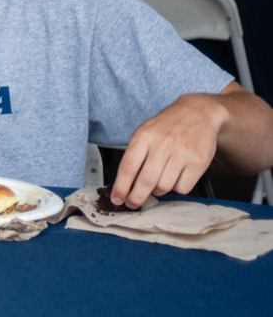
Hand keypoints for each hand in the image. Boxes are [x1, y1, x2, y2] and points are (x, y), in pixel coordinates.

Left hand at [111, 92, 229, 208]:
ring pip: (164, 187)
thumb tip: (125, 185)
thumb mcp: (145, 133)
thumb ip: (135, 156)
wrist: (198, 113)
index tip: (116, 199)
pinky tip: (176, 177)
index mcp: (144, 136)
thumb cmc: (166, 127)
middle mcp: (162, 144)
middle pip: (145, 181)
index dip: (121, 187)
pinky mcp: (198, 162)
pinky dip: (176, 188)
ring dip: (158, 191)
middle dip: (136, 198)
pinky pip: (183, 188)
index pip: (128, 167)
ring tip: (159, 182)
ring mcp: (182, 153)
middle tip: (133, 204)